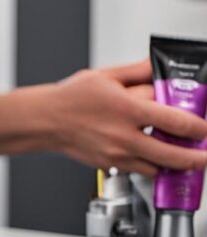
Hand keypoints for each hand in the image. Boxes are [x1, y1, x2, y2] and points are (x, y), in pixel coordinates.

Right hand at [48, 60, 206, 175]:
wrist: (44, 120)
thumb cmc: (69, 99)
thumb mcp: (104, 75)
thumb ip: (137, 71)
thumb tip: (157, 65)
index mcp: (127, 109)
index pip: (176, 122)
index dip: (199, 127)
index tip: (205, 127)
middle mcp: (125, 135)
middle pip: (175, 155)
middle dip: (198, 157)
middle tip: (205, 153)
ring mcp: (118, 154)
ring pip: (160, 168)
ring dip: (176, 165)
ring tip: (186, 158)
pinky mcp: (111, 164)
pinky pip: (141, 171)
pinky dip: (153, 167)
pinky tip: (156, 158)